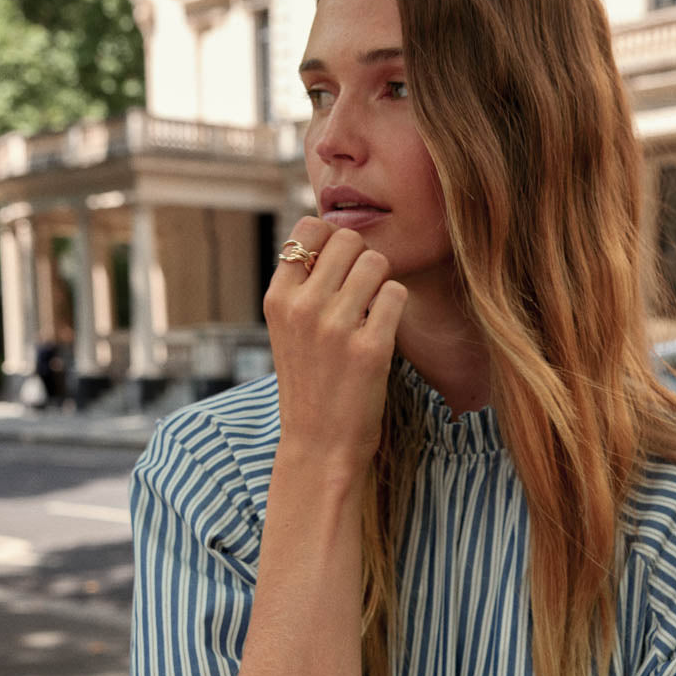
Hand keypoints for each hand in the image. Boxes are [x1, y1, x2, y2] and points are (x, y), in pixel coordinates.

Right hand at [265, 217, 407, 476]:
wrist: (319, 446)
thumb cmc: (310, 385)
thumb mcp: (289, 331)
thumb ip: (304, 287)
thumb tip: (338, 237)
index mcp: (278, 299)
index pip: (308, 229)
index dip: (332, 239)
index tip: (339, 266)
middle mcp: (303, 308)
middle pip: (348, 240)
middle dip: (363, 258)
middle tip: (363, 291)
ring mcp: (336, 327)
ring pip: (376, 263)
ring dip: (382, 282)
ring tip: (373, 312)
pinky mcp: (370, 348)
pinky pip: (397, 294)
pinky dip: (396, 308)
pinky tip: (384, 331)